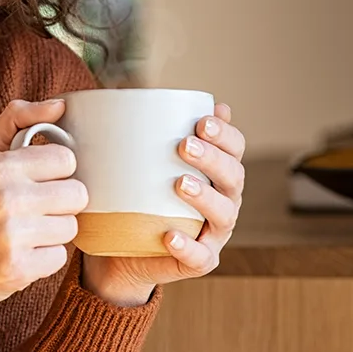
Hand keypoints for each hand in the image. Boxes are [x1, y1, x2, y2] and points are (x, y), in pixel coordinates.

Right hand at [0, 98, 87, 351]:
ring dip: (52, 232)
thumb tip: (60, 104)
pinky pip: (60, 258)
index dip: (55, 172)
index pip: (66, 159)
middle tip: (32, 210)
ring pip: (71, 227)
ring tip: (23, 233)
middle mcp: (6, 197)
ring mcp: (12, 235)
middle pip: (77, 194)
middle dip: (59, 204)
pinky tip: (18, 254)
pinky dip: (43, 259)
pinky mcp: (18, 269)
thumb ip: (17, 120)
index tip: (36, 181)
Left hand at [81, 102, 245, 306]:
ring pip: (224, 215)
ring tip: (180, 183)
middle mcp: (222, 200)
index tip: (202, 120)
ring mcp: (213, 233)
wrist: (118, 249)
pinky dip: (188, 246)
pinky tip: (171, 235)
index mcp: (214, 172)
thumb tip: (133, 90)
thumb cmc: (132, 194)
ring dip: (205, 198)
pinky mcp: (198, 261)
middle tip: (184, 145)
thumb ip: (141, 130)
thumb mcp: (134, 160)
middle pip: (234, 177)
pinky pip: (200, 257)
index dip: (226, 134)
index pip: (234, 148)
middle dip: (213, 159)